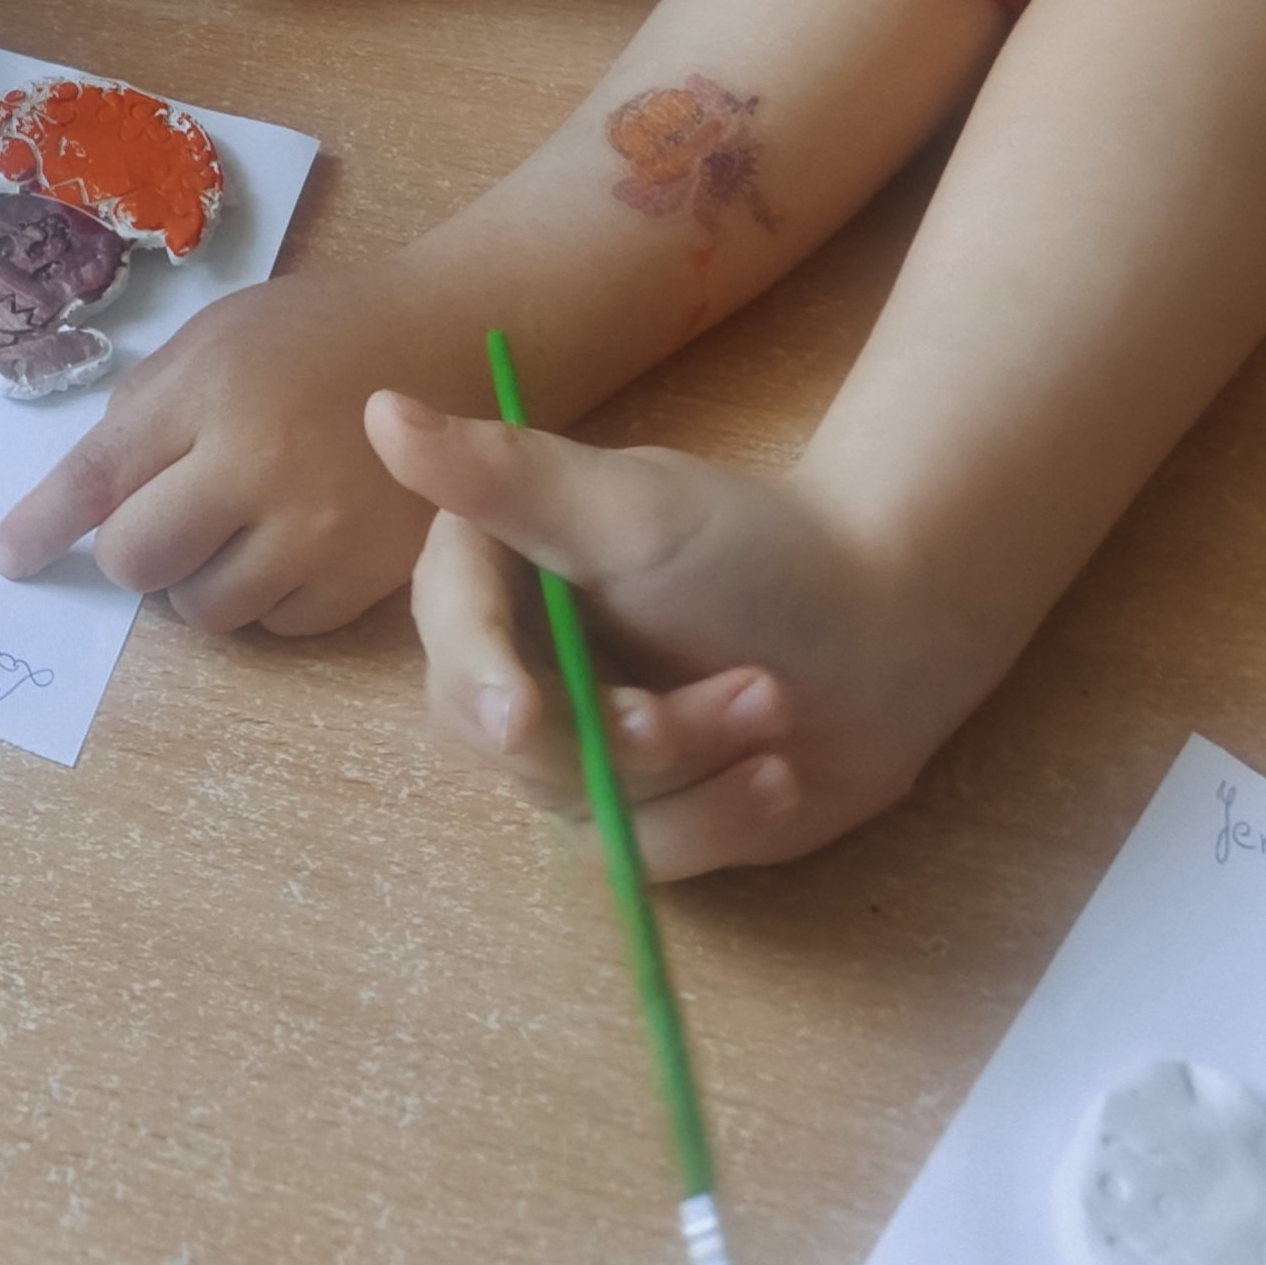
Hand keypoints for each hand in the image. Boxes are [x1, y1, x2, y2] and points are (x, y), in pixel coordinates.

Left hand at [0, 260, 461, 634]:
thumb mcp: (216, 338)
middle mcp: (258, 466)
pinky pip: (275, 626)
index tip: (10, 560)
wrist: (450, 343)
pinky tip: (291, 543)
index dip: (42, 526)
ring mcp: (317, 531)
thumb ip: (146, 410)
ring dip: (199, 579)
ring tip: (237, 527)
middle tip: (165, 518)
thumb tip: (84, 498)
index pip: (98, 478)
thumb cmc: (316, 334)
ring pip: (204, 610)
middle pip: (139, 561)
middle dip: (135, 549)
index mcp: (208, 392)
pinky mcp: (366, 578)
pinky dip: (265, 597)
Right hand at [365, 394, 1008, 876]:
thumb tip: (376, 408)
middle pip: (509, 744)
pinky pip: (645, 857)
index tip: (522, 714)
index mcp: (497, 575)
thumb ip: (501, 475)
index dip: (481, 680)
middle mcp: (518, 664)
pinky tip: (781, 777)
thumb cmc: (756, 545)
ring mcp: (576, 748)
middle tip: (744, 692)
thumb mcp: (627, 508)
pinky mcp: (638, 816)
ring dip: (694, 766)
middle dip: (630, 732)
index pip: (451, 641)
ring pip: (584, 806)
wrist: (889, 621)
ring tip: (778, 706)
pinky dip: (719, 819)